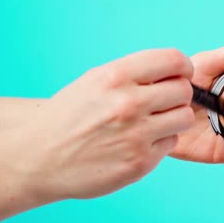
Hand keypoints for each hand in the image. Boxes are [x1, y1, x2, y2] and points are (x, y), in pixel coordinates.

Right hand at [16, 49, 194, 199]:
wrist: (39, 157)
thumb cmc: (70, 116)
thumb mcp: (95, 80)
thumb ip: (135, 74)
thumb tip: (176, 69)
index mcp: (116, 77)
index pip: (173, 60)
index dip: (183, 67)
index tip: (180, 74)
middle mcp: (128, 104)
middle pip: (184, 90)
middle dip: (179, 95)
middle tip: (164, 102)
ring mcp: (136, 135)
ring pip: (185, 117)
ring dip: (174, 119)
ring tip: (154, 122)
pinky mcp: (140, 162)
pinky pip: (171, 143)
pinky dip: (160, 142)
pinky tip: (139, 142)